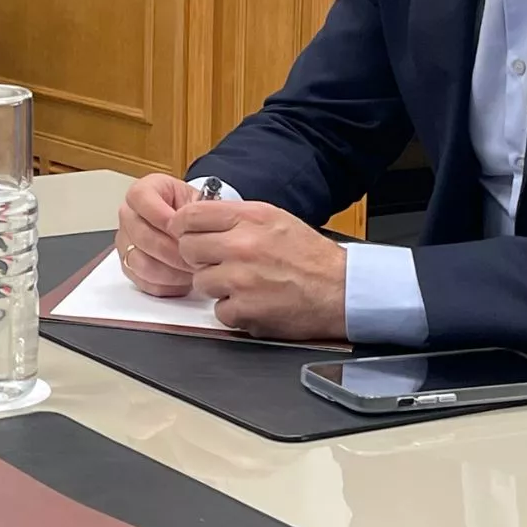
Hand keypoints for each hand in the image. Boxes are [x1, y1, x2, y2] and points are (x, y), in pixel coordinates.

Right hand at [116, 173, 199, 296]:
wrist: (192, 228)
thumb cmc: (193, 213)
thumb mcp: (200, 201)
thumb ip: (197, 211)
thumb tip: (197, 230)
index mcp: (143, 191)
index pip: (140, 198)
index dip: (161, 215)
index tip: (182, 229)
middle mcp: (128, 215)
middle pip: (141, 235)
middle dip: (172, 250)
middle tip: (196, 257)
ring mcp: (125, 242)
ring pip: (141, 262)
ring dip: (171, 271)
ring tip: (192, 270)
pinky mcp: (128, 266)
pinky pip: (144, 281)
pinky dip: (166, 284)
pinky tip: (183, 279)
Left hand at [173, 200, 347, 340]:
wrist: (342, 290)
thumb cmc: (311, 256)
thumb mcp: (275, 219)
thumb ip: (237, 216)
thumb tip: (202, 217)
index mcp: (249, 218)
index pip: (190, 216)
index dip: (183, 227)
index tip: (188, 234)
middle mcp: (242, 245)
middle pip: (187, 249)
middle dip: (199, 258)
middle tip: (219, 263)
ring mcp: (241, 279)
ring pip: (200, 281)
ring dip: (217, 286)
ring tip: (243, 284)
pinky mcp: (245, 310)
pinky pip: (218, 310)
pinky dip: (233, 310)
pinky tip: (254, 302)